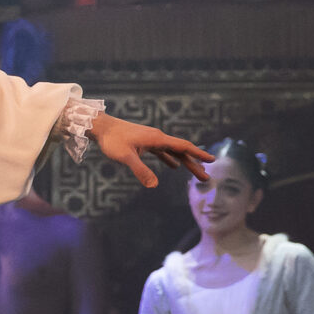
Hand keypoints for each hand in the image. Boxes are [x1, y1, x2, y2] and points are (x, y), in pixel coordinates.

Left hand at [88, 113, 210, 188]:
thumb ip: (140, 170)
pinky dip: (170, 159)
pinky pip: (162, 151)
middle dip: (194, 164)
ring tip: (196, 172)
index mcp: (157, 139)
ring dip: (185, 162)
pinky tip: (174, 166)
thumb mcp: (126, 157)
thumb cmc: (112, 140)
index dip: (198, 154)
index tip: (212, 160)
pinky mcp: (144, 143)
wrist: (101, 126)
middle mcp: (158, 138)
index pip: (183, 146)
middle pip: (181, 151)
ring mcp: (151, 140)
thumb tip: (153, 186)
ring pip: (173, 152)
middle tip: (206, 178)